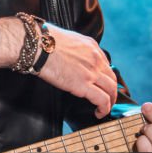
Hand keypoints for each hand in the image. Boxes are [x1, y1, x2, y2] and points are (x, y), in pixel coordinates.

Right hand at [0, 17, 116, 118]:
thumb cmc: (44, 42)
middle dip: (112, 91)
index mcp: (90, 46)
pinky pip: (102, 100)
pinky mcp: (84, 85)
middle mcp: (95, 58)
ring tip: (105, 108)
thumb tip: (69, 57)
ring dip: (110, 101)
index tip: (102, 84)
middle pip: (112, 78)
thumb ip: (73, 49)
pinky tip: (99, 113)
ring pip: (111, 90)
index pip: (105, 64)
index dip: (105, 77)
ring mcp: (91, 72)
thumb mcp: (66, 39)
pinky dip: (105, 108)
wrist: (39, 45)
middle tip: (108, 99)